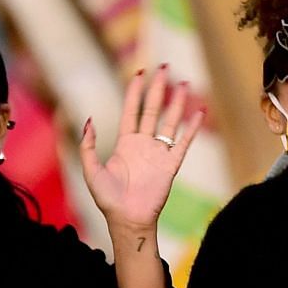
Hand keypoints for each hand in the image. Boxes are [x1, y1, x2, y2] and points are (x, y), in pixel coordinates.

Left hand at [81, 66, 206, 231]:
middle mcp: (144, 144)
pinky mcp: (171, 165)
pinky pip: (183, 142)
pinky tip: (199, 113)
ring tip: (184, 84)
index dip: (135, 91)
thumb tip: (88, 120)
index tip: (140, 72)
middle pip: (152, 109)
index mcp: (125, 143)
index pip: (132, 110)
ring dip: (177, 103)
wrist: (128, 220)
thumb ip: (88, 146)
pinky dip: (192, 128)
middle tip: (164, 68)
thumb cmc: (108, 199)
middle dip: (158, 88)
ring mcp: (159, 153)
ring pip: (170, 122)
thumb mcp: (91, 170)